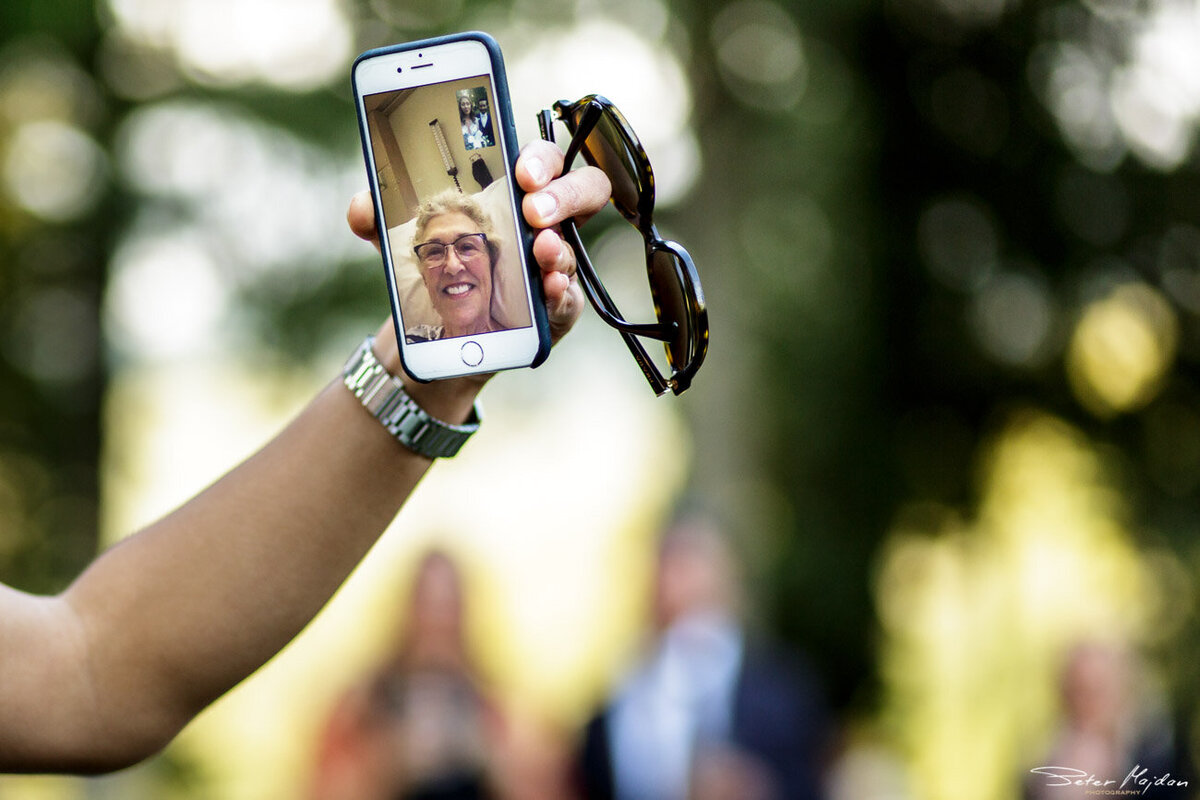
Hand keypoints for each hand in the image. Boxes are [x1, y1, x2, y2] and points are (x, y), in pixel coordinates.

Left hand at [346, 141, 610, 345]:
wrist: (437, 334)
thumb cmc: (435, 269)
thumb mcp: (399, 239)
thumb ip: (378, 216)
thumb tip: (362, 207)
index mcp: (514, 196)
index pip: (542, 162)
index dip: (540, 159)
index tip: (521, 170)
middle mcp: (543, 227)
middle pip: (582, 192)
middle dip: (563, 194)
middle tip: (532, 210)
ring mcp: (552, 269)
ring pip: (574, 249)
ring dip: (559, 246)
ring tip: (539, 248)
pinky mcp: (554, 312)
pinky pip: (570, 301)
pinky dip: (563, 293)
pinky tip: (549, 288)